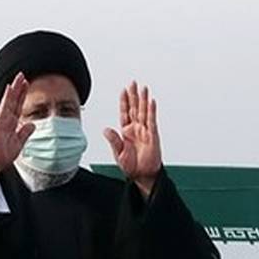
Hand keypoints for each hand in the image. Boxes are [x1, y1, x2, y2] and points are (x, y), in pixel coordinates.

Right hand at [0, 72, 34, 182]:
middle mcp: (6, 119)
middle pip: (14, 100)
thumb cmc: (1, 154)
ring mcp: (1, 119)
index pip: (18, 106)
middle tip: (22, 76)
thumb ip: (25, 133)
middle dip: (19, 88)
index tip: (26, 85)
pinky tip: (10, 88)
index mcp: (11, 123)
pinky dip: (7, 97)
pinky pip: (4, 107)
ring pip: (9, 101)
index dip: (22, 95)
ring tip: (18, 78)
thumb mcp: (19, 143)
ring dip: (14, 89)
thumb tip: (31, 124)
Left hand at [103, 81, 161, 196]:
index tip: (124, 90)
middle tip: (133, 83)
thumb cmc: (131, 166)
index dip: (124, 101)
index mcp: (126, 132)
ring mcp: (145, 131)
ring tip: (144, 88)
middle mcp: (136, 129)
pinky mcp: (153, 136)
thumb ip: (113, 140)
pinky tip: (151, 103)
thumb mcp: (118, 153)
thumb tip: (105, 129)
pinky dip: (151, 112)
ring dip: (144, 100)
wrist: (142, 176)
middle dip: (134, 95)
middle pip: (135, 108)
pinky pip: (152, 122)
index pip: (125, 113)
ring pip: (144, 112)